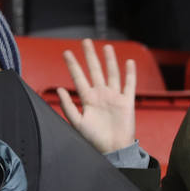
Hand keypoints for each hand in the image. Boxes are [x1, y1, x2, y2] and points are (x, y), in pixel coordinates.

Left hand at [56, 39, 136, 155]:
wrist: (113, 149)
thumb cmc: (94, 139)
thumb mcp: (77, 123)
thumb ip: (68, 106)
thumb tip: (59, 89)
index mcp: (88, 99)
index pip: (79, 77)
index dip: (73, 65)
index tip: (66, 52)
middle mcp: (101, 95)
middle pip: (95, 71)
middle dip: (90, 56)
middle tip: (86, 42)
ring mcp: (114, 97)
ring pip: (112, 74)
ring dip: (109, 60)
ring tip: (106, 47)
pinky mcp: (127, 102)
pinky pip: (129, 85)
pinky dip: (130, 74)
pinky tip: (128, 62)